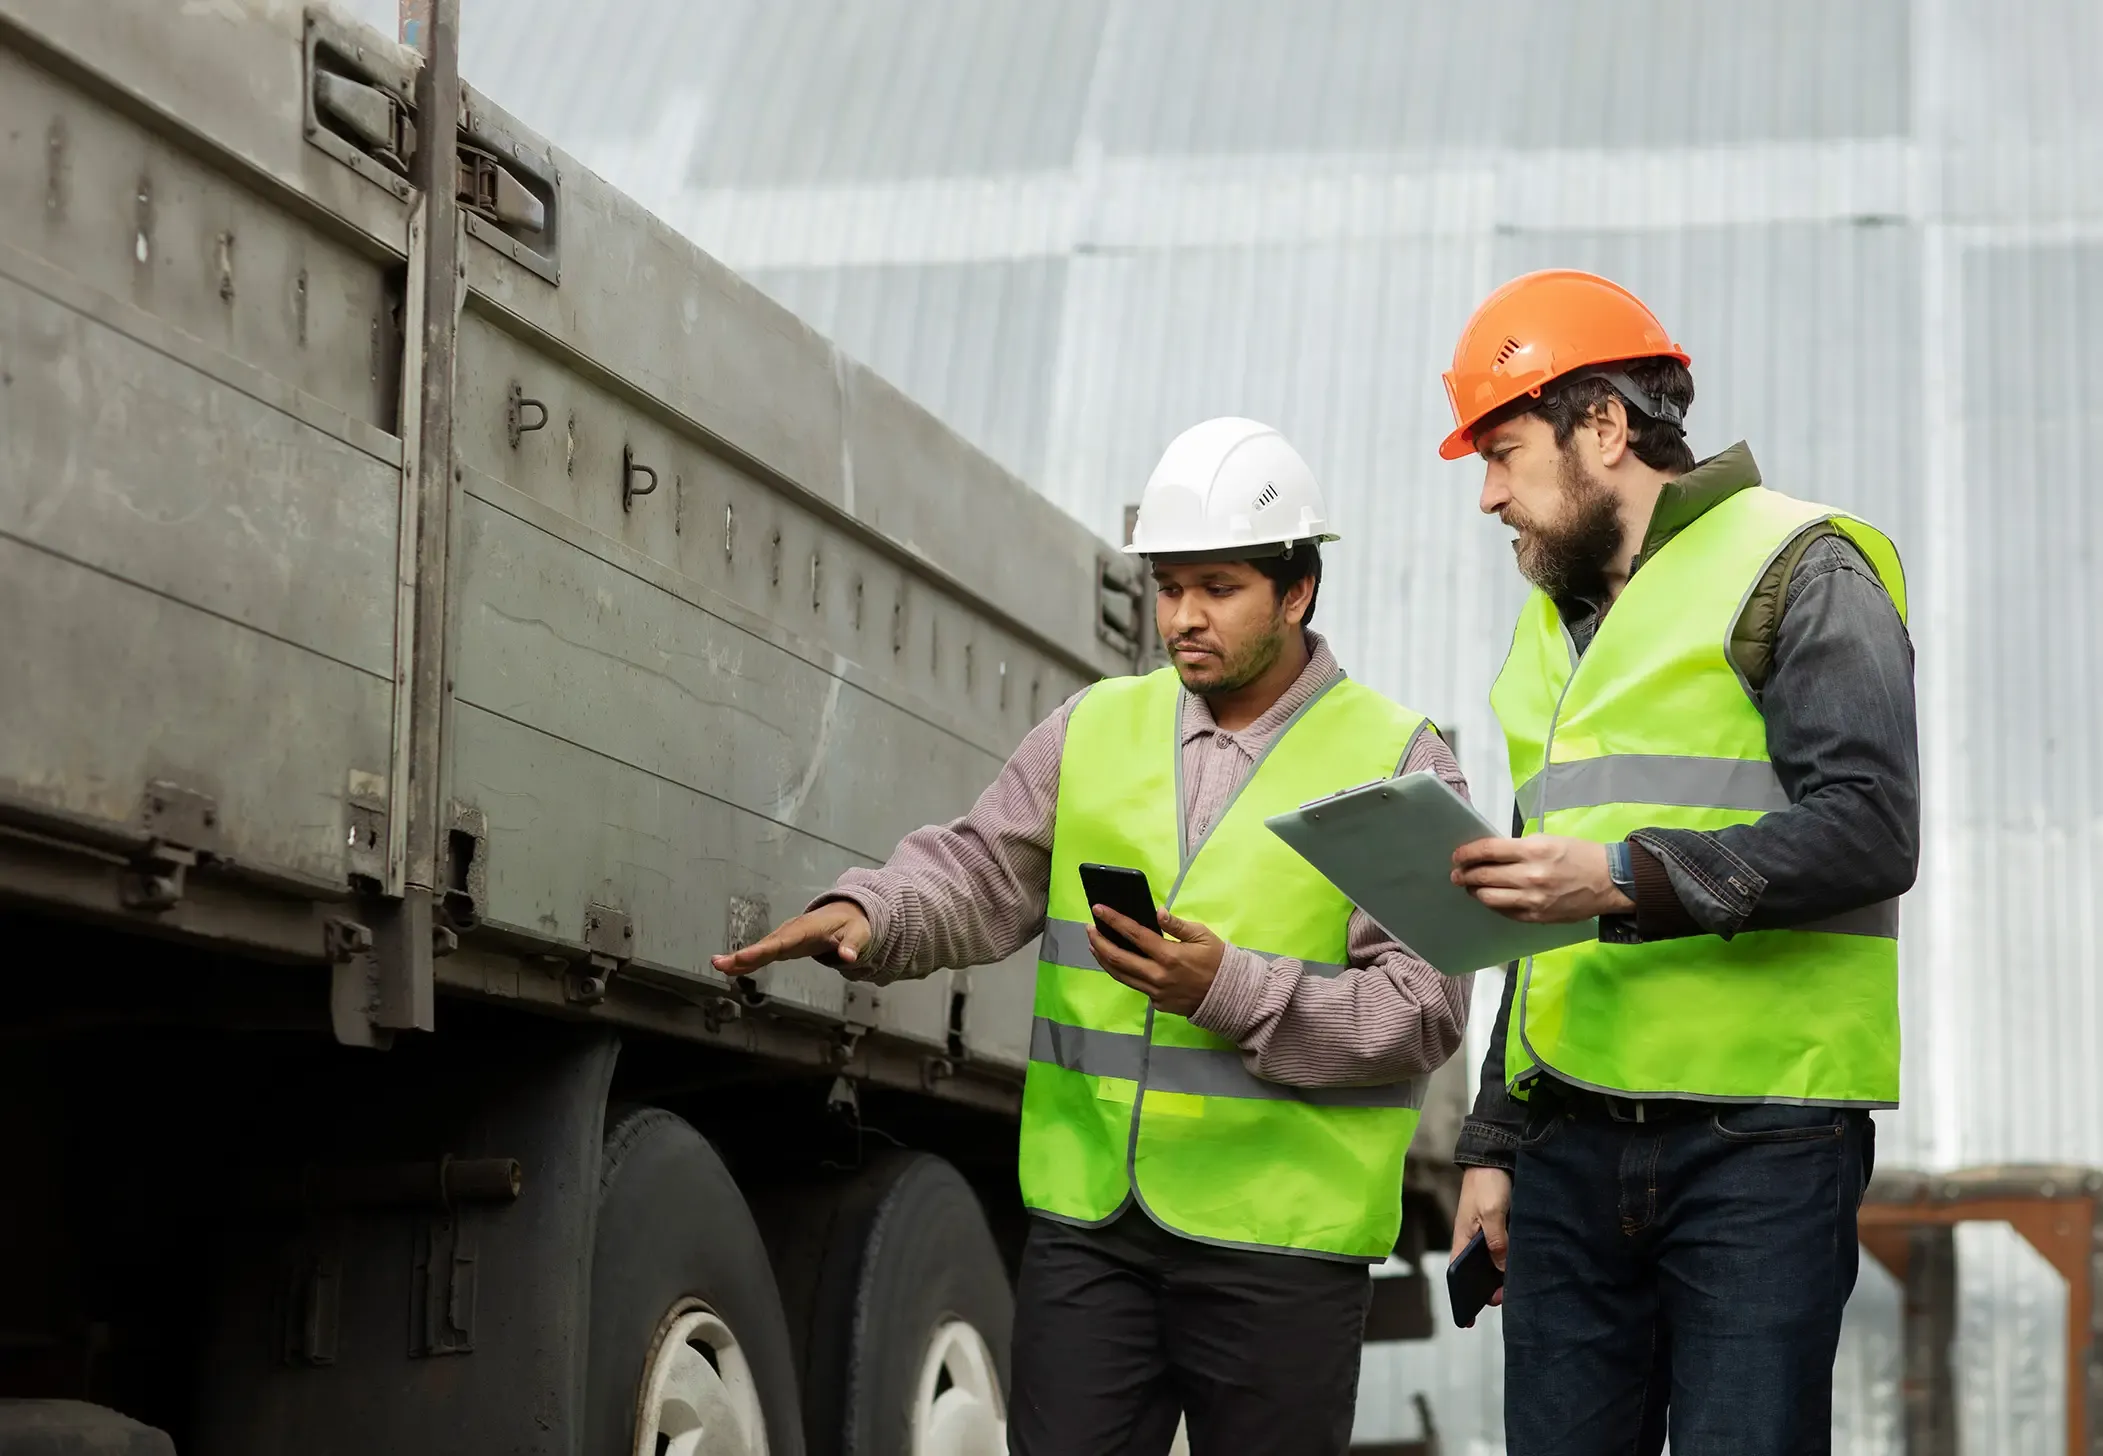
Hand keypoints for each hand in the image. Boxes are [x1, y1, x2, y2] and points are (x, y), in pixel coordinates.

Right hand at [710, 902, 871, 976]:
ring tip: (718, 966)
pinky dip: (747, 961)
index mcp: (807, 928)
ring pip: (761, 949)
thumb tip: (847, 958)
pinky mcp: (784, 945)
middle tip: (720, 963)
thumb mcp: (860, 934)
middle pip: (765, 945)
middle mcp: (791, 932)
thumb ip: (852, 945)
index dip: (764, 949)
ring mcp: (785, 938)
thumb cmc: (853, 924)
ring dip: (739, 958)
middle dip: (744, 955)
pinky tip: (731, 970)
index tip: (745, 957)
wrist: (847, 913)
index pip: (784, 941)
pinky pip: (763, 954)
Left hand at [1086, 907, 1224, 1017]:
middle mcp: (1158, 976)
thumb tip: (1157, 912)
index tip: (1098, 909)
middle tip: (1089, 928)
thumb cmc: (1218, 961)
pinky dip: (1123, 972)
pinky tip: (1117, 961)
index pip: (1134, 934)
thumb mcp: (1203, 936)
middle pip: (1117, 958)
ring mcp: (1156, 993)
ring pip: (1120, 975)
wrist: (1231, 996)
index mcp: (1169, 956)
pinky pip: (1136, 985)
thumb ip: (1177, 925)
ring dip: (1103, 958)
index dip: (1113, 920)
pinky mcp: (1157, 1003)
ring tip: (1094, 944)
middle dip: (1098, 941)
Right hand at [1450, 1166, 1512, 1317]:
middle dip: (1489, 1289)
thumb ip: (1497, 1242)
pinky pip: (1507, 1249)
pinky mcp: (1503, 1226)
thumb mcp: (1491, 1214)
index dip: (1461, 1296)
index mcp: (1462, 1238)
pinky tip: (1525, 1267)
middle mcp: (1474, 1239)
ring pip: (1495, 1261)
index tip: (1467, 1318)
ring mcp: (1489, 1233)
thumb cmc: (1486, 1183)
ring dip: (1504, 1275)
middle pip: (1478, 1272)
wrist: (1495, 1156)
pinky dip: (1513, 1260)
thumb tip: (1502, 1270)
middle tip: (1505, 1300)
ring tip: (1519, 1288)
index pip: (1457, 1274)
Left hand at [1451, 836, 1632, 922]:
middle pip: (1484, 876)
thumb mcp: (1548, 840)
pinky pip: (1505, 912)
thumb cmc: (1579, 855)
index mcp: (1533, 850)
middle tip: (1457, 874)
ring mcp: (1532, 900)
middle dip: (1465, 874)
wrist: (1609, 882)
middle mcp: (1529, 876)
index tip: (1457, 856)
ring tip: (1470, 887)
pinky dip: (1494, 904)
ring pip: (1489, 897)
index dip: (1467, 853)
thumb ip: (1519, 848)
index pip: (1488, 851)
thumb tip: (1491, 855)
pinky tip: (1491, 898)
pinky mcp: (1536, 917)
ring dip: (1475, 891)